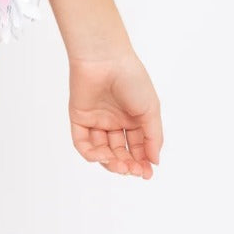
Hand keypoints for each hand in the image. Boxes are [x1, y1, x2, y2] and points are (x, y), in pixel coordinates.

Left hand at [68, 50, 161, 178]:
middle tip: (134, 171)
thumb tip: (155, 161)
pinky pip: (83, 143)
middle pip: (119, 152)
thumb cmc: (131, 79)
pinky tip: (104, 155)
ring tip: (121, 165)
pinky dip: (92, 154)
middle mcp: (114, 120)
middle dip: (127, 165)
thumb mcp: (150, 109)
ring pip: (102, 151)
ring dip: (111, 162)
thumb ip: (153, 137)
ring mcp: (96, 120)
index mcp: (132, 118)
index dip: (142, 162)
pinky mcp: (79, 118)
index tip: (147, 174)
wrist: (106, 59)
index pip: (136, 147)